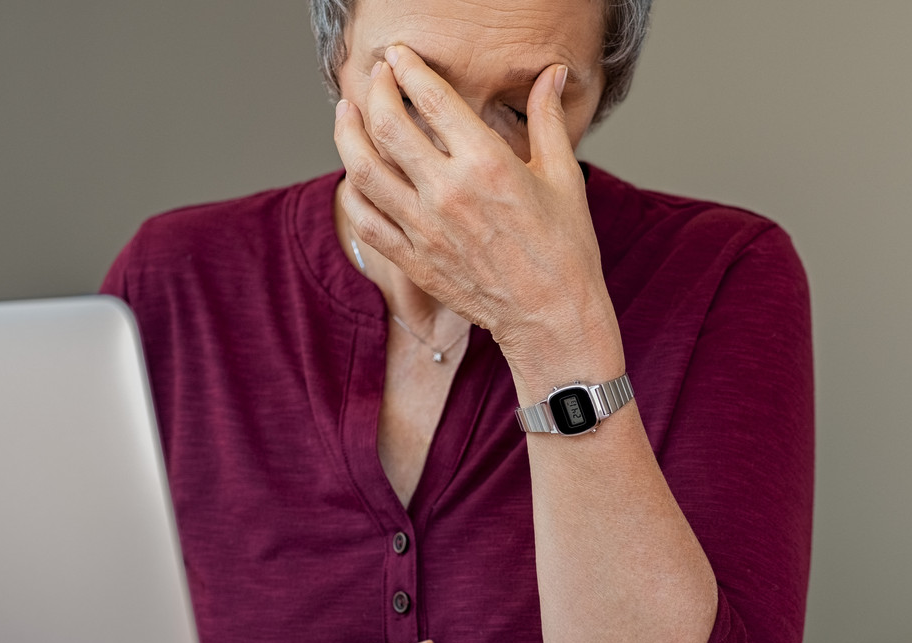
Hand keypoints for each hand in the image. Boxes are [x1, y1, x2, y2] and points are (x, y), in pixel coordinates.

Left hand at [332, 46, 621, 387]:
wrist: (553, 316)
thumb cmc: (565, 248)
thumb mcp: (562, 175)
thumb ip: (546, 118)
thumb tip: (552, 74)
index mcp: (487, 164)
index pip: (434, 100)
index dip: (410, 69)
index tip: (401, 56)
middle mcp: (448, 192)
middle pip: (388, 125)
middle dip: (375, 90)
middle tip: (376, 77)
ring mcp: (425, 228)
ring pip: (363, 169)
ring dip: (347, 133)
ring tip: (346, 112)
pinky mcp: (414, 259)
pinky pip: (364, 220)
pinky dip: (351, 191)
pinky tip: (353, 174)